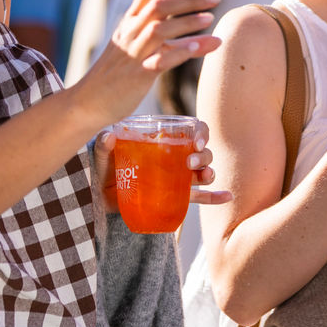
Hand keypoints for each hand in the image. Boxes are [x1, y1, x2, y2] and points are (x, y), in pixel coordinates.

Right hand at [76, 0, 221, 125]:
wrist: (88, 101)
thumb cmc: (117, 73)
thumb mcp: (135, 45)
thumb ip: (162, 31)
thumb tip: (196, 20)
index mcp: (129, 22)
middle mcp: (130, 33)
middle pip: (159, 5)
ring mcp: (133, 54)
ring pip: (160, 29)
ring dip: (187, 22)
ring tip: (210, 18)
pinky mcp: (137, 77)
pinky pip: (160, 61)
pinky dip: (180, 52)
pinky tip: (200, 47)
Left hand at [94, 118, 230, 210]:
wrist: (99, 193)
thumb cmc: (103, 166)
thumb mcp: (102, 153)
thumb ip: (103, 144)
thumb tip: (109, 136)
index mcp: (162, 140)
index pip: (190, 130)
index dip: (200, 133)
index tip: (197, 142)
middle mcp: (173, 156)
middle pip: (201, 152)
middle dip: (204, 155)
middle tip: (191, 161)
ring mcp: (175, 177)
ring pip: (202, 172)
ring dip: (209, 173)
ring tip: (204, 177)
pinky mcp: (173, 197)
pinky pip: (198, 197)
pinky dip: (214, 197)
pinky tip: (227, 196)